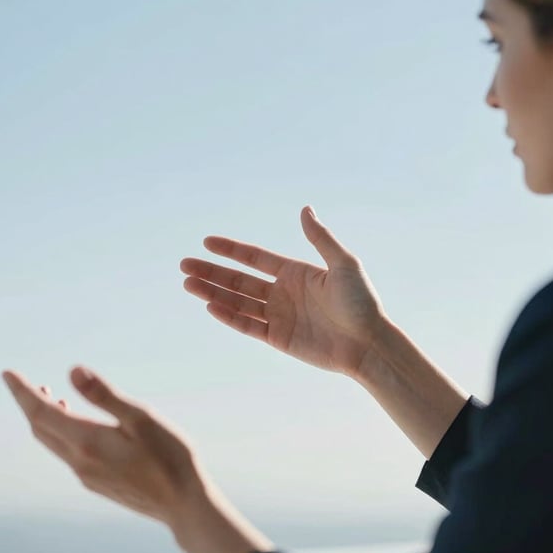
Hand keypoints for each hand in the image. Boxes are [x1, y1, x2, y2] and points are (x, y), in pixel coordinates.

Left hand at [2, 366, 204, 527]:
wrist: (183, 504)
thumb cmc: (168, 456)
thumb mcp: (140, 418)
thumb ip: (104, 395)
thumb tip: (71, 371)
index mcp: (87, 442)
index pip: (41, 413)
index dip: (22, 392)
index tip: (7, 373)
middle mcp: (80, 462)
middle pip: (41, 430)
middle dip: (31, 405)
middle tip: (28, 383)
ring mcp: (88, 476)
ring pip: (54, 444)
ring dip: (47, 420)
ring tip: (54, 398)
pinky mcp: (98, 483)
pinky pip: (68, 455)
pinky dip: (63, 434)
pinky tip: (80, 427)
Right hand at [180, 206, 391, 377]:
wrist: (368, 343)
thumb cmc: (362, 302)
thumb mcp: (343, 264)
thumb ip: (320, 238)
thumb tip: (304, 209)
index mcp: (295, 273)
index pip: (254, 258)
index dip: (230, 250)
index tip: (206, 242)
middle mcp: (282, 293)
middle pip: (238, 280)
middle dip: (211, 272)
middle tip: (184, 264)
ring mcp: (279, 316)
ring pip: (237, 302)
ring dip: (212, 293)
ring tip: (187, 283)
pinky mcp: (278, 338)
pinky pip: (248, 325)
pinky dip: (228, 316)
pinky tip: (210, 305)